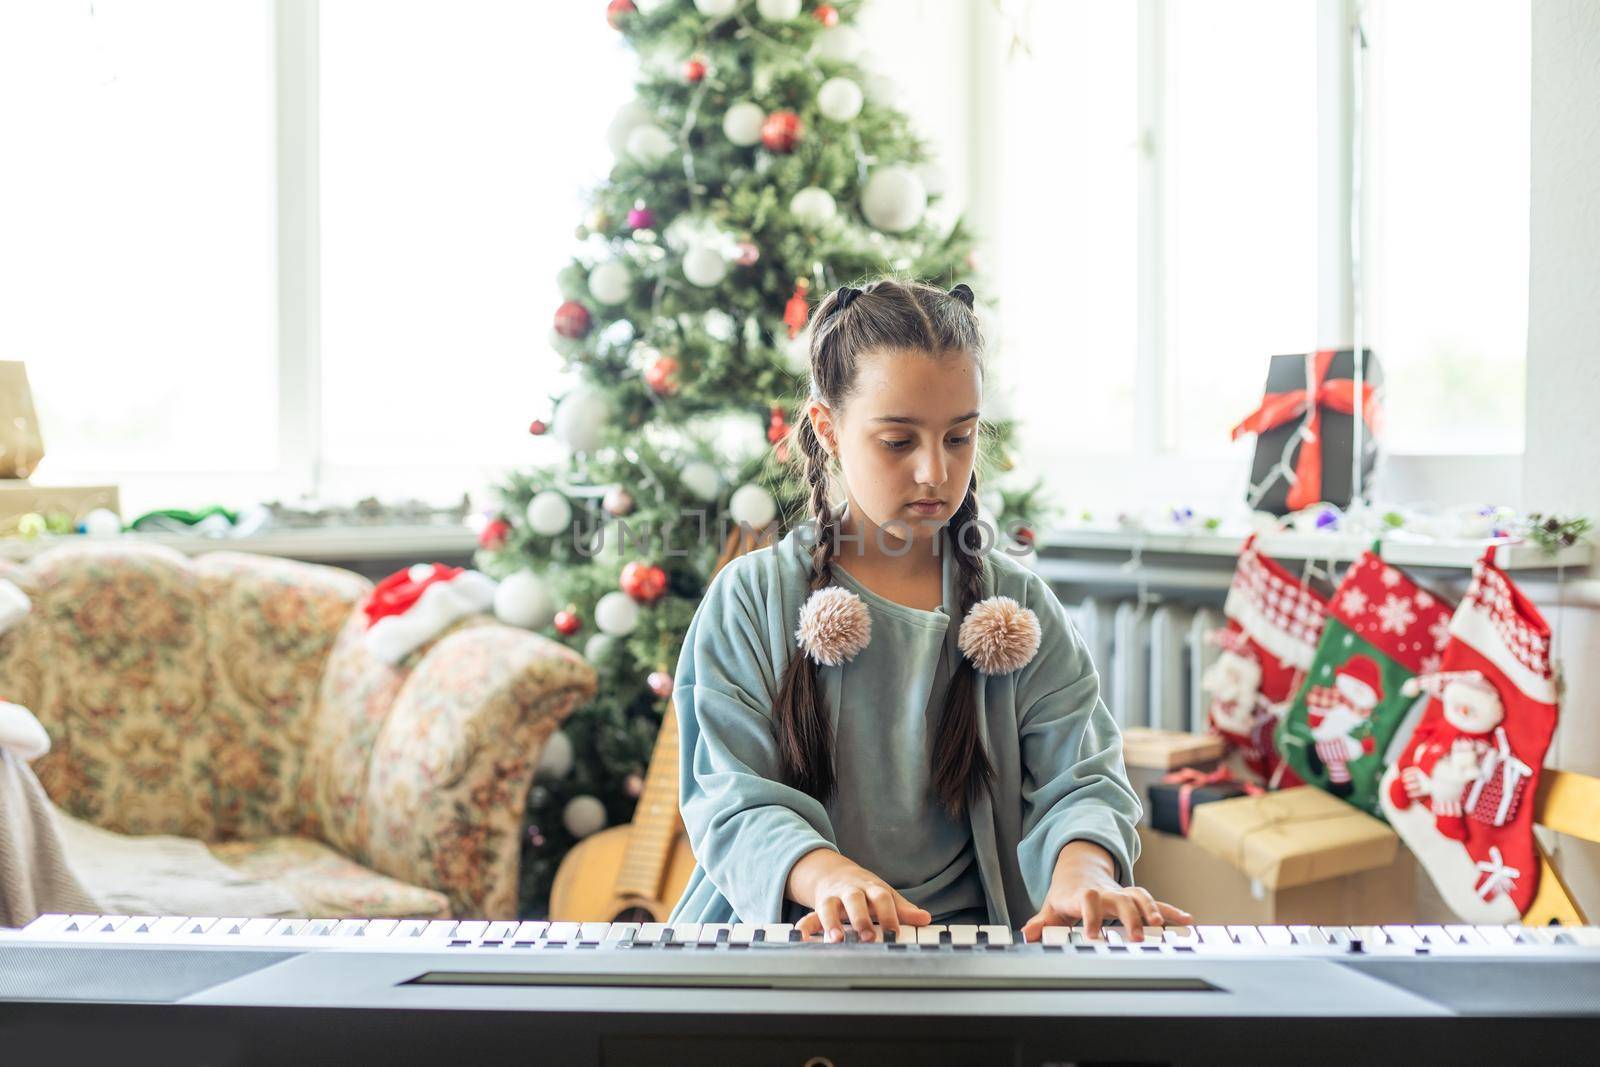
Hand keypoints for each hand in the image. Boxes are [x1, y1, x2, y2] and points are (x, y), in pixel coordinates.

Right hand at [786, 848, 929, 942]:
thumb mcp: (884, 894)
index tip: (895, 932)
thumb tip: (925, 918)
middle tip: (868, 938)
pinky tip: (801, 937)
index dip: (889, 913)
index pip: (881, 896)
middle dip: (861, 918)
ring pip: (829, 905)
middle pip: (854, 899)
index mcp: (870, 887)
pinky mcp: (818, 906)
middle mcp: (850, 890)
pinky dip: (804, 927)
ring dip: (831, 922)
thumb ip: (903, 908)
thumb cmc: (865, 888)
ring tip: (836, 939)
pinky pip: (808, 916)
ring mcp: (832, 897)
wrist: (834, 872)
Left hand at [1020, 840, 1191, 942]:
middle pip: (1120, 899)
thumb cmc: (1067, 894)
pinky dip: (1172, 911)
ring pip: (1140, 897)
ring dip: (1152, 911)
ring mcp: (1123, 893)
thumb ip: (1041, 922)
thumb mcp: (1051, 907)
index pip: (1087, 900)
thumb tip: (1027, 934)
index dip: (1090, 917)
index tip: (1092, 937)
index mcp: (1084, 894)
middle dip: (1129, 916)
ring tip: (1161, 926)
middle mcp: (1107, 892)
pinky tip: (1188, 921)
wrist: (1081, 870)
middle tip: (1136, 936)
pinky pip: (1156, 903)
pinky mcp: (1136, 899)